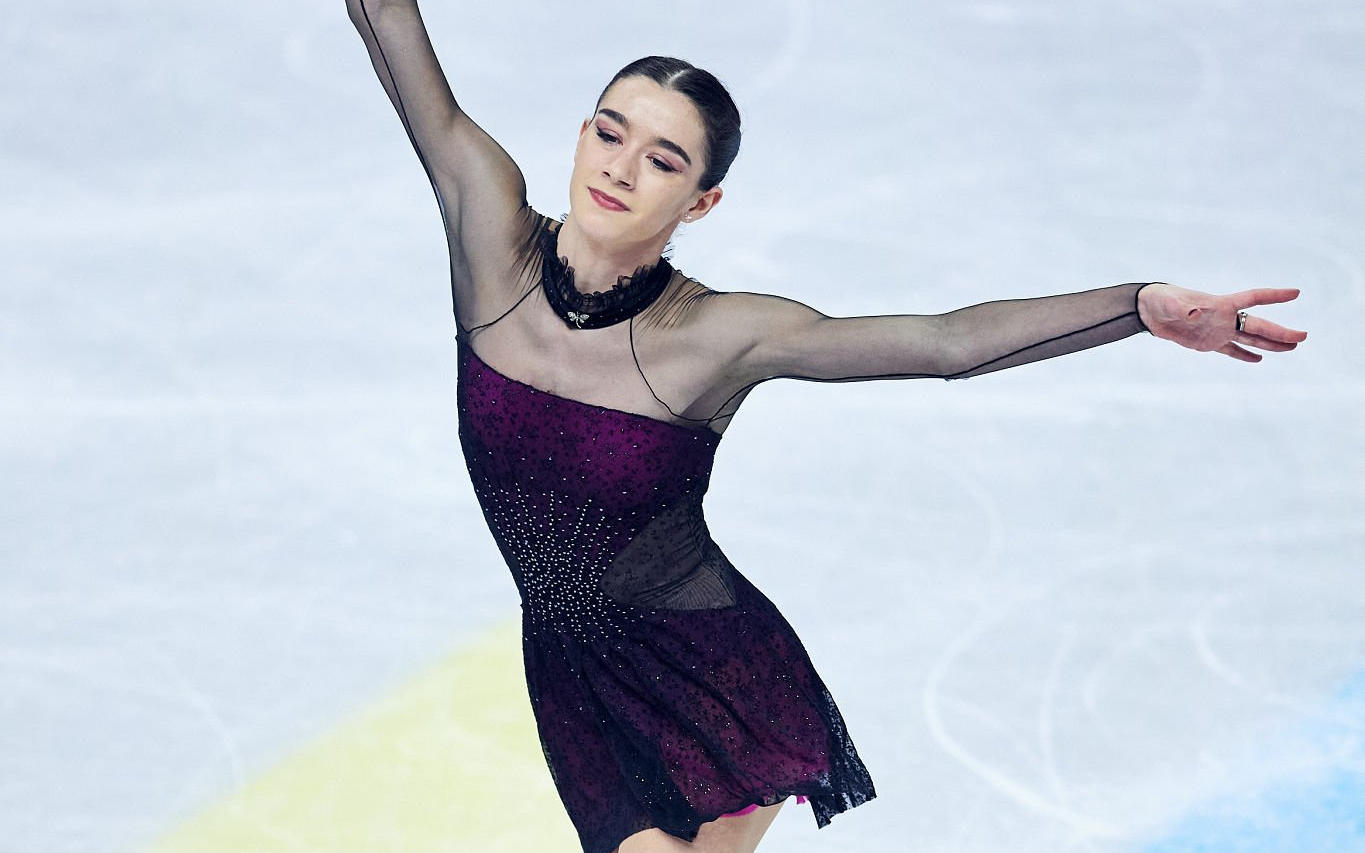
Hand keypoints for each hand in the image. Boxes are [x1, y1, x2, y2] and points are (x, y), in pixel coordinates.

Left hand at [1136, 283, 1307, 361]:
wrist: (1149, 311)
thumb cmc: (1161, 300)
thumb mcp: (1171, 303)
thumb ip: (1183, 307)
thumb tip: (1194, 312)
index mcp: (1221, 304)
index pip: (1254, 299)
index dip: (1274, 296)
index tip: (1296, 293)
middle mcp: (1225, 317)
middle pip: (1258, 325)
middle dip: (1280, 332)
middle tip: (1303, 337)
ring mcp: (1218, 330)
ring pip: (1250, 338)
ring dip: (1270, 344)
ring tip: (1291, 348)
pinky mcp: (1208, 343)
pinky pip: (1231, 350)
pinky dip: (1243, 355)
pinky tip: (1259, 359)